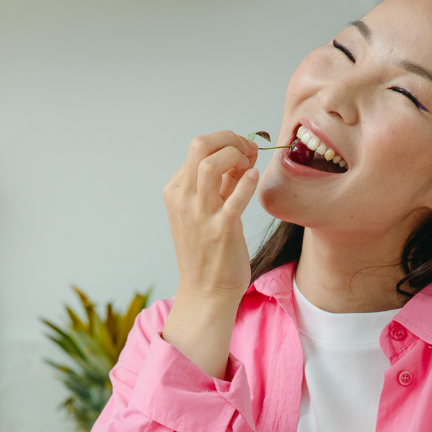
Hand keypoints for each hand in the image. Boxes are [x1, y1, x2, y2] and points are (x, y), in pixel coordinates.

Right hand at [160, 131, 260, 378]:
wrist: (206, 293)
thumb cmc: (208, 251)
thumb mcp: (204, 211)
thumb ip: (218, 184)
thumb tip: (237, 156)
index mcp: (176, 191)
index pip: (198, 147)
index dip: (226, 142)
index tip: (244, 151)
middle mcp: (183, 199)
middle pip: (200, 145)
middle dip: (229, 139)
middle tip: (248, 150)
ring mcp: (200, 214)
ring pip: (211, 163)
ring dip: (237, 155)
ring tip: (250, 164)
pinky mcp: (221, 230)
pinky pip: (235, 197)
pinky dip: (247, 181)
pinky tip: (254, 178)